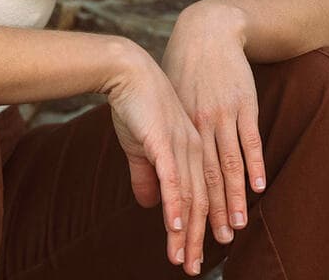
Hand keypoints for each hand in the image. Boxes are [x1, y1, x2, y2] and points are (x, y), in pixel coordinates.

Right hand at [103, 41, 209, 275]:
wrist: (127, 69)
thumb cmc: (134, 104)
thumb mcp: (142, 144)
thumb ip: (147, 174)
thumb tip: (149, 205)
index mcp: (193, 148)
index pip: (202, 193)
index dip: (201, 226)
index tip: (198, 253)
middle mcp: (194, 149)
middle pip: (200, 201)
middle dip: (196, 238)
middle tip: (193, 268)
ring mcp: (181, 145)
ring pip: (188, 196)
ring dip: (186, 231)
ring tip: (182, 258)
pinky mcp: (163, 141)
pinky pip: (172, 178)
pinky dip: (175, 204)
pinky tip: (174, 226)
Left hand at [161, 0, 266, 249]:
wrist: (206, 32)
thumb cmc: (182, 69)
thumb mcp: (165, 104)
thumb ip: (158, 143)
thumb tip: (153, 187)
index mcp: (178, 125)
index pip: (181, 175)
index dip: (182, 206)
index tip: (182, 235)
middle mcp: (199, 123)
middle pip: (204, 177)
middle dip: (207, 214)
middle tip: (213, 245)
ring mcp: (222, 114)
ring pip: (228, 163)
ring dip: (232, 198)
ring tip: (235, 226)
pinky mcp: (243, 104)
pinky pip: (249, 139)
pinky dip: (254, 164)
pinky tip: (257, 187)